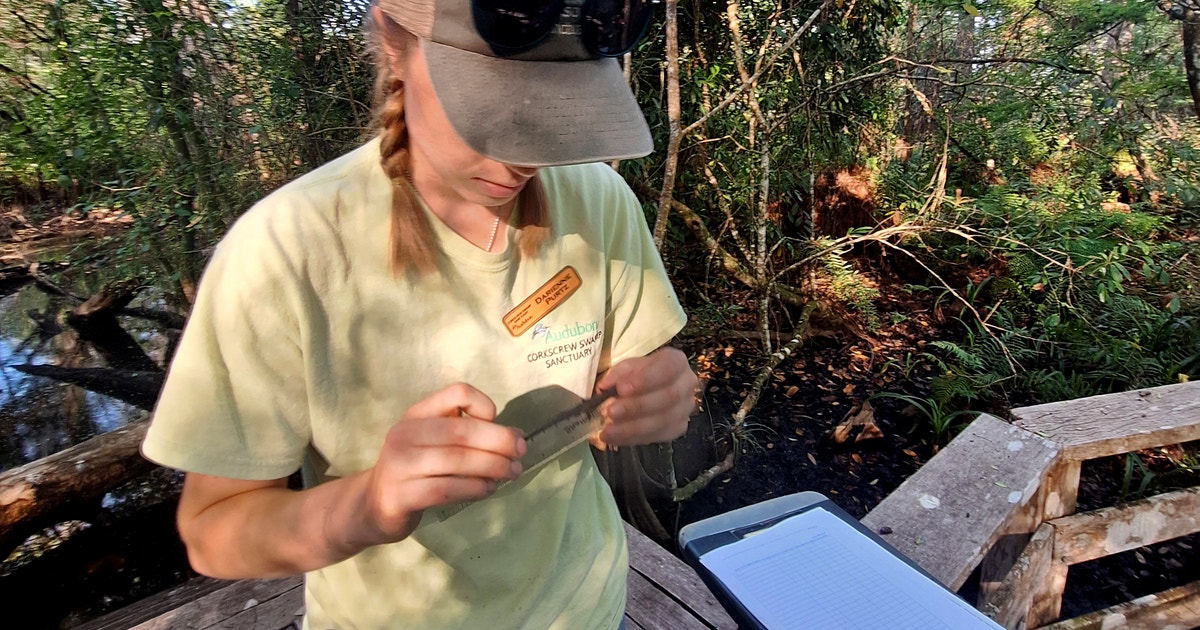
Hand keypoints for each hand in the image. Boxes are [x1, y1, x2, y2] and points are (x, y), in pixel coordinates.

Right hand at [358, 383, 525, 545]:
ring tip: (511, 472)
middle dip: (499, 441)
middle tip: (521, 452)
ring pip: (457, 461)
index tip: (498, 423)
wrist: (373, 505)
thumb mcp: (433, 442)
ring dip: (492, 467)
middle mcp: (405, 433)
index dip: (484, 405)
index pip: (457, 393)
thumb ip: (468, 434)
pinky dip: (474, 489)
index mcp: (417, 414)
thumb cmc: (415, 470)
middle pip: (461, 430)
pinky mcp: (400, 495)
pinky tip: (488, 489)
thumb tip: (516, 436)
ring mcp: (399, 465)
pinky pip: (446, 489)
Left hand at [593, 347, 698, 448]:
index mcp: (676, 361)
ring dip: (632, 427)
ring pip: (663, 420)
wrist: (647, 388)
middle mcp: (687, 384)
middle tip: (611, 412)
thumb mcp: (625, 368)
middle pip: (668, 397)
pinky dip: (633, 438)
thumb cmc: (637, 374)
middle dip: (637, 406)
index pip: (667, 367)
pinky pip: (657, 436)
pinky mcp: (678, 428)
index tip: (622, 388)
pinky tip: (615, 437)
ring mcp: (685, 408)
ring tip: (608, 430)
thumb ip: (617, 374)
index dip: (645, 379)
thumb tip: (605, 387)